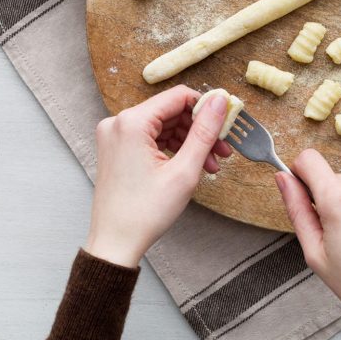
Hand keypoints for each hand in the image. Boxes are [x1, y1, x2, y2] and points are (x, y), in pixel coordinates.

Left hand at [86, 85, 231, 267]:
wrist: (115, 242)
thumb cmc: (144, 212)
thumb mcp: (184, 171)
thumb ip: (204, 132)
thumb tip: (219, 102)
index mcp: (131, 123)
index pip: (178, 97)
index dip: (206, 107)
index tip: (225, 121)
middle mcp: (118, 123)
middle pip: (170, 112)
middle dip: (199, 130)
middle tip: (223, 148)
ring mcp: (115, 136)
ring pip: (163, 126)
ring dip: (188, 141)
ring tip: (211, 163)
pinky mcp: (116, 149)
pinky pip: (150, 138)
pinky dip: (172, 148)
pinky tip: (190, 164)